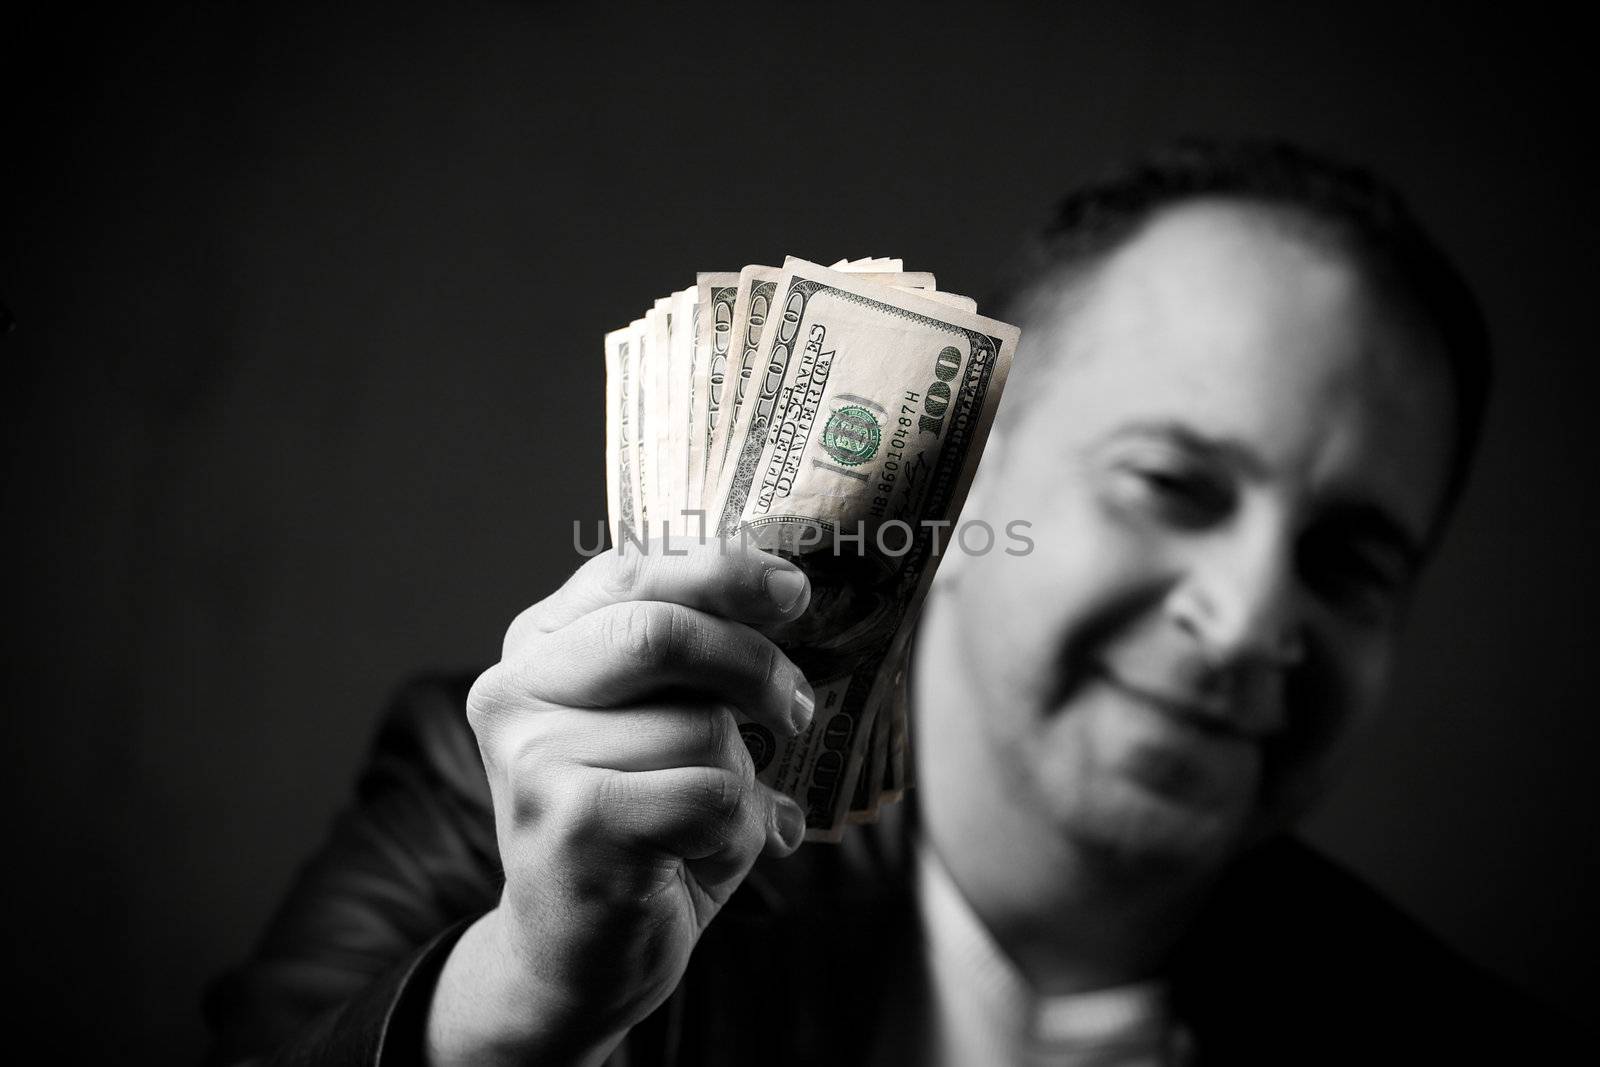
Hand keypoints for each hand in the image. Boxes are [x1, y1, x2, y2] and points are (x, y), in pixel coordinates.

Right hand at [427, 537, 812, 1064]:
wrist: (574, 961)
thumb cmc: (638, 830)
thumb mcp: (659, 724)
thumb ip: (695, 657)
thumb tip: (788, 584)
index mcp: (536, 647)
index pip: (630, 571)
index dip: (721, 571)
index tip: (791, 589)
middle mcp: (515, 691)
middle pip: (663, 632)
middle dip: (753, 664)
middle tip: (796, 706)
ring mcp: (534, 758)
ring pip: (702, 727)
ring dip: (740, 778)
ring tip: (706, 821)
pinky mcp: (571, 825)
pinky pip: (713, 797)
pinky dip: (739, 831)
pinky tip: (700, 858)